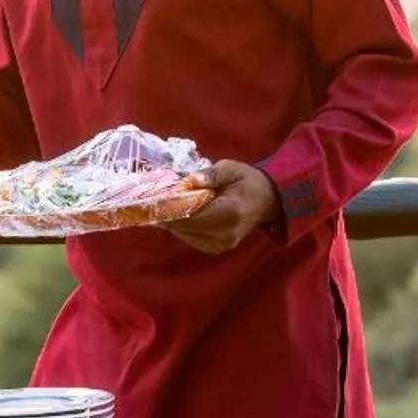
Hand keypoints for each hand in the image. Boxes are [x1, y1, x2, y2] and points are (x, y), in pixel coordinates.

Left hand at [163, 161, 281, 254]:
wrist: (267, 200)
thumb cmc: (247, 181)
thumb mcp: (231, 169)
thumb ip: (212, 174)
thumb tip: (193, 179)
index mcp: (230, 213)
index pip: (193, 216)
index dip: (171, 211)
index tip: (152, 202)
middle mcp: (225, 233)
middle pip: (186, 228)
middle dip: (168, 216)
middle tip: (150, 203)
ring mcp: (222, 244)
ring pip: (186, 236)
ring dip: (172, 223)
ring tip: (161, 207)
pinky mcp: (218, 248)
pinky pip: (192, 239)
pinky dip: (182, 228)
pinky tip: (176, 216)